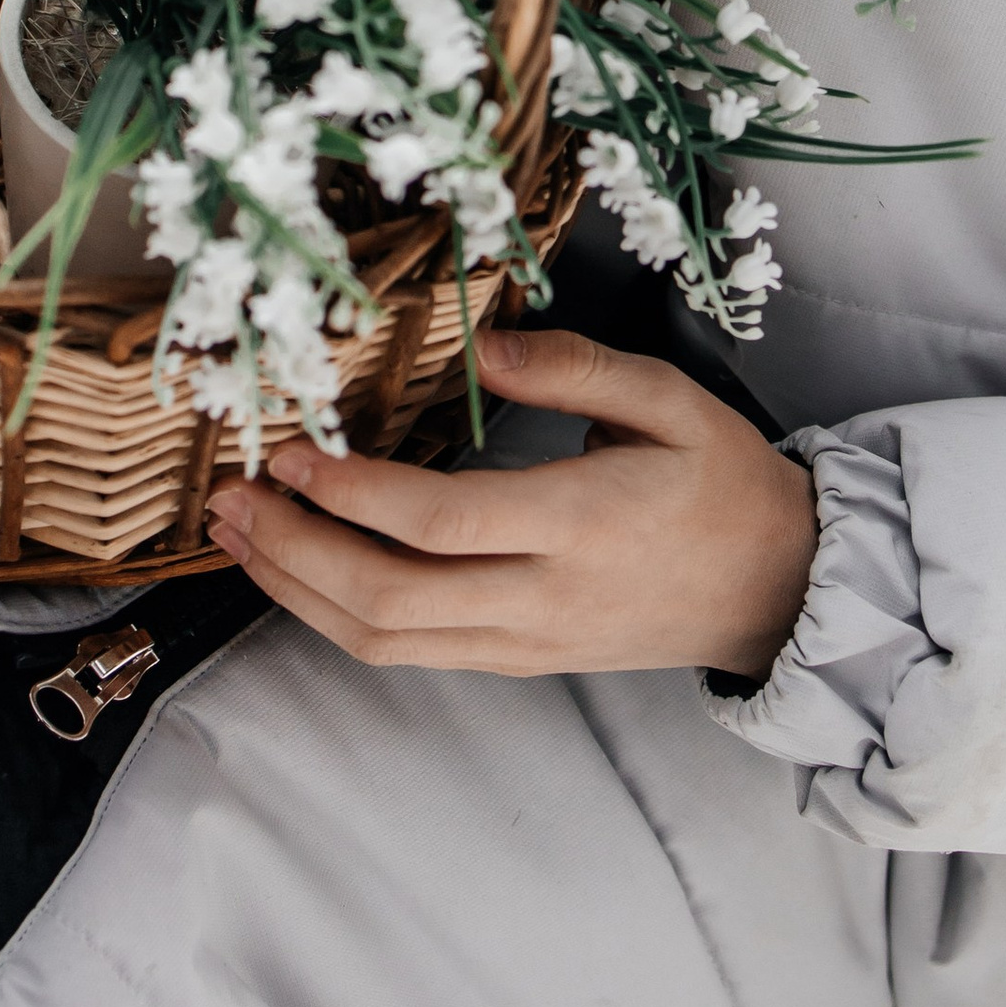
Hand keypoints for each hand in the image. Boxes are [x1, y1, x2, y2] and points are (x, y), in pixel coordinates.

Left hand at [204, 324, 818, 682]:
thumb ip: (578, 367)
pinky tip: (301, 574)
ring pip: (385, 640)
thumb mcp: (672, 399)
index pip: (439, 522)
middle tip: (230, 497)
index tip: (288, 450)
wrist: (776, 588)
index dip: (350, 493)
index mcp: (580, 524)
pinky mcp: (517, 660)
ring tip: (240, 536)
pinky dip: (338, 619)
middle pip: (388, 597)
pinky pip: (410, 653)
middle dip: (294, 549)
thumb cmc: (723, 484)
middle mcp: (541, 598)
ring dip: (297, 592)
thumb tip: (488, 346)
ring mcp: (525, 641)